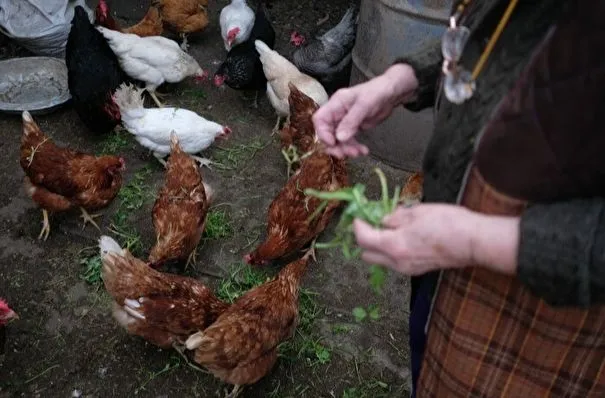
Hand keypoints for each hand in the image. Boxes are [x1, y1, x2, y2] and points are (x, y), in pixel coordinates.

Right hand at [312, 63, 417, 157]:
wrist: (391, 93)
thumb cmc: (377, 92)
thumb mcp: (364, 105)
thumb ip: (351, 121)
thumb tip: (339, 138)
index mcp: (336, 104)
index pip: (320, 119)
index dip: (322, 133)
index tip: (333, 143)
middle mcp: (337, 113)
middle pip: (327, 133)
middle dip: (335, 145)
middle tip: (345, 154)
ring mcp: (345, 121)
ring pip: (338, 140)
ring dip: (346, 149)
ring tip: (358, 153)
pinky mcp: (353, 128)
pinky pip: (348, 141)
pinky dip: (354, 148)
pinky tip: (363, 151)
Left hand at [353, 204, 520, 275]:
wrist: (473, 242)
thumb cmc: (448, 223)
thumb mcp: (418, 212)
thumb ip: (395, 217)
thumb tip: (383, 219)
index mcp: (394, 246)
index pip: (363, 239)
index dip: (358, 225)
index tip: (359, 215)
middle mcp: (397, 262)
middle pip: (367, 254)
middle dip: (365, 238)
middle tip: (370, 222)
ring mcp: (407, 269)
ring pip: (380, 260)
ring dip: (378, 246)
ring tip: (388, 228)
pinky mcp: (417, 270)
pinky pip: (394, 262)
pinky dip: (391, 251)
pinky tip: (402, 237)